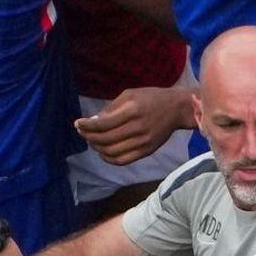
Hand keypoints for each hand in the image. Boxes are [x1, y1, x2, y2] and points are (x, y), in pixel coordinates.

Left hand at [75, 87, 194, 164]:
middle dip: (89, 136)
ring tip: (91, 141)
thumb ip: (111, 108)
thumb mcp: (130, 94)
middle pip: (105, 139)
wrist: (177, 109)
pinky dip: (108, 159)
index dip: (87, 126)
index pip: (103, 124)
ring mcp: (143, 142)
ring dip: (97, 148)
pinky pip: (122, 161)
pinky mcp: (146, 151)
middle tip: (82, 132)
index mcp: (133, 111)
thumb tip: (93, 121)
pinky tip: (102, 152)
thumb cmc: (151, 97)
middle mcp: (137, 128)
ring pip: (112, 152)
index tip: (78, 123)